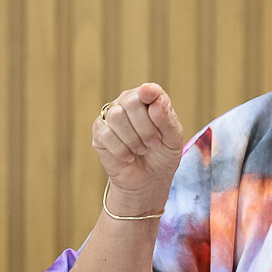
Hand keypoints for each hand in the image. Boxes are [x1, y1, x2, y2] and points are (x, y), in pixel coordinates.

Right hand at [92, 83, 184, 212]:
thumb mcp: (173, 139)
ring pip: (116, 116)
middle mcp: (128, 102)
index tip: (151, 98)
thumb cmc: (162, 155)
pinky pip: (106, 134)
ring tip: (141, 150)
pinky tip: (129, 156)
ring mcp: (111, 116)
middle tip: (153, 144)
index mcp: (149, 100)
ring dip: (133, 139)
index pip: (149, 90)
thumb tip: (156, 100)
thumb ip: (167, 119)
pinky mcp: (99, 132)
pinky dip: (121, 149)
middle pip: (131, 102)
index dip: (150, 93)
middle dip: (145, 127)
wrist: (148, 180)